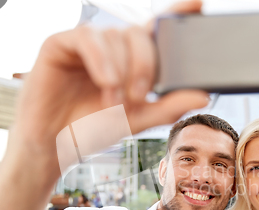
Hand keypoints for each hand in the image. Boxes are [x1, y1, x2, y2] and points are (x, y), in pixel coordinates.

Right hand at [12, 0, 207, 153]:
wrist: (54, 146)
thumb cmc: (92, 129)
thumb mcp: (137, 119)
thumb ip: (168, 106)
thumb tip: (203, 95)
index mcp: (131, 59)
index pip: (156, 28)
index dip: (177, 13)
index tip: (198, 4)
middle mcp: (111, 47)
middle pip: (140, 34)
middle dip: (145, 65)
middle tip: (139, 96)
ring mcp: (86, 43)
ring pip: (115, 37)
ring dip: (120, 72)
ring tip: (111, 102)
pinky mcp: (61, 44)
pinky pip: (88, 38)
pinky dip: (101, 60)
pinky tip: (105, 83)